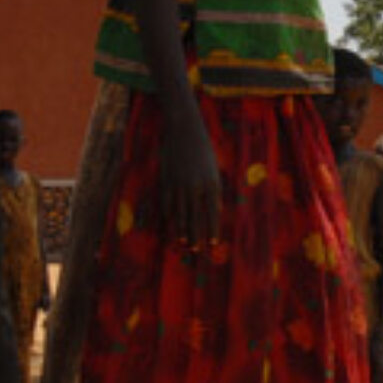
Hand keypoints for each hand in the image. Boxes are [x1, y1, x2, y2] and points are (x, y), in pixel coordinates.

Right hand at [155, 124, 220, 249]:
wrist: (185, 131)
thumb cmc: (203, 151)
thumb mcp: (214, 170)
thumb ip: (215, 191)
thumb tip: (216, 211)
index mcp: (212, 184)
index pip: (213, 213)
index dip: (212, 230)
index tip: (213, 244)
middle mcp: (196, 187)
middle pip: (196, 218)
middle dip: (197, 236)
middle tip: (197, 251)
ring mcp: (180, 185)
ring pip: (180, 214)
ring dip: (182, 231)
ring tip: (184, 244)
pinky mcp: (167, 182)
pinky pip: (167, 205)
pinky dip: (169, 217)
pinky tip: (170, 227)